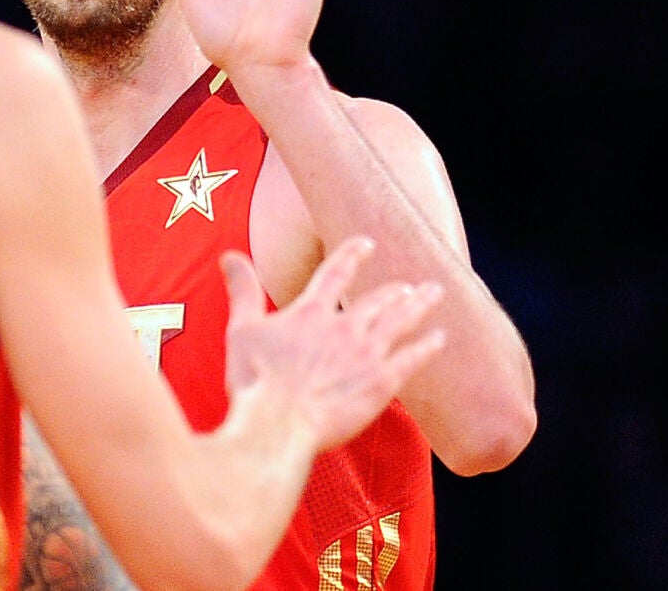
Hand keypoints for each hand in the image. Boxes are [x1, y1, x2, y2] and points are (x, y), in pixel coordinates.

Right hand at [221, 239, 445, 450]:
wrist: (278, 423)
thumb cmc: (255, 379)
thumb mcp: (241, 328)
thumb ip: (242, 290)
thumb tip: (229, 256)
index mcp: (310, 312)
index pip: (335, 273)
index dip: (352, 255)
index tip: (366, 244)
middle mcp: (344, 327)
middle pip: (376, 300)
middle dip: (394, 289)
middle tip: (409, 284)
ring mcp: (366, 354)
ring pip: (399, 322)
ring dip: (417, 306)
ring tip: (432, 294)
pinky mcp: (381, 383)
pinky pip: (411, 359)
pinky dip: (426, 346)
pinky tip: (438, 338)